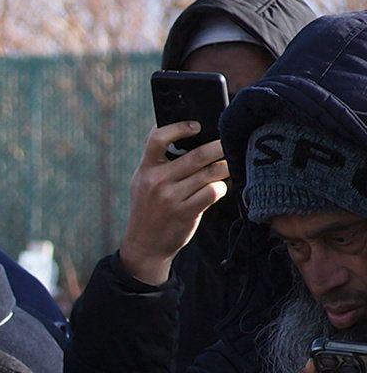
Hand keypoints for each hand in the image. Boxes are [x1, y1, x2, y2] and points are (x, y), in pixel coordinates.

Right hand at [119, 125, 231, 284]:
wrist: (144, 246)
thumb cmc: (150, 209)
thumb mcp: (143, 184)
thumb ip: (159, 163)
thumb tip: (192, 138)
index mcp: (145, 170)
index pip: (157, 139)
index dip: (179, 128)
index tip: (196, 127)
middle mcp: (156, 182)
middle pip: (197, 155)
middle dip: (219, 146)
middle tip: (229, 143)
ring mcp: (170, 198)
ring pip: (210, 173)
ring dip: (225, 167)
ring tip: (228, 165)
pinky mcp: (185, 212)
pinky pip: (213, 191)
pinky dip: (221, 187)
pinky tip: (219, 188)